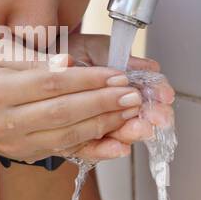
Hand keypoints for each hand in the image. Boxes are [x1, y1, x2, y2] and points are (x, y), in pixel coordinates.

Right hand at [0, 32, 143, 163]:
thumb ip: (31, 57)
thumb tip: (67, 63)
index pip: (49, 84)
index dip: (87, 80)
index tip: (116, 75)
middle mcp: (4, 122)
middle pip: (63, 113)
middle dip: (103, 103)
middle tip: (133, 95)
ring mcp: (17, 143)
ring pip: (68, 136)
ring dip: (105, 124)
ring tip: (132, 113)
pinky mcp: (29, 155)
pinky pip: (68, 152)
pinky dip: (97, 148)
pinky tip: (120, 142)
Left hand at [64, 31, 174, 158]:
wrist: (35, 56)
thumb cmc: (66, 53)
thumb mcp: (97, 49)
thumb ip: (124, 59)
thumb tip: (151, 66)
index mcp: (120, 85)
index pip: (146, 92)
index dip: (158, 93)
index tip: (165, 95)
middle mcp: (112, 107)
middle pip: (136, 116)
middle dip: (150, 116)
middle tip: (158, 117)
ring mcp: (96, 123)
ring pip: (117, 134)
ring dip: (131, 132)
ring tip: (140, 129)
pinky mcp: (74, 139)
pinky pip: (91, 149)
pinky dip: (105, 150)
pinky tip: (119, 148)